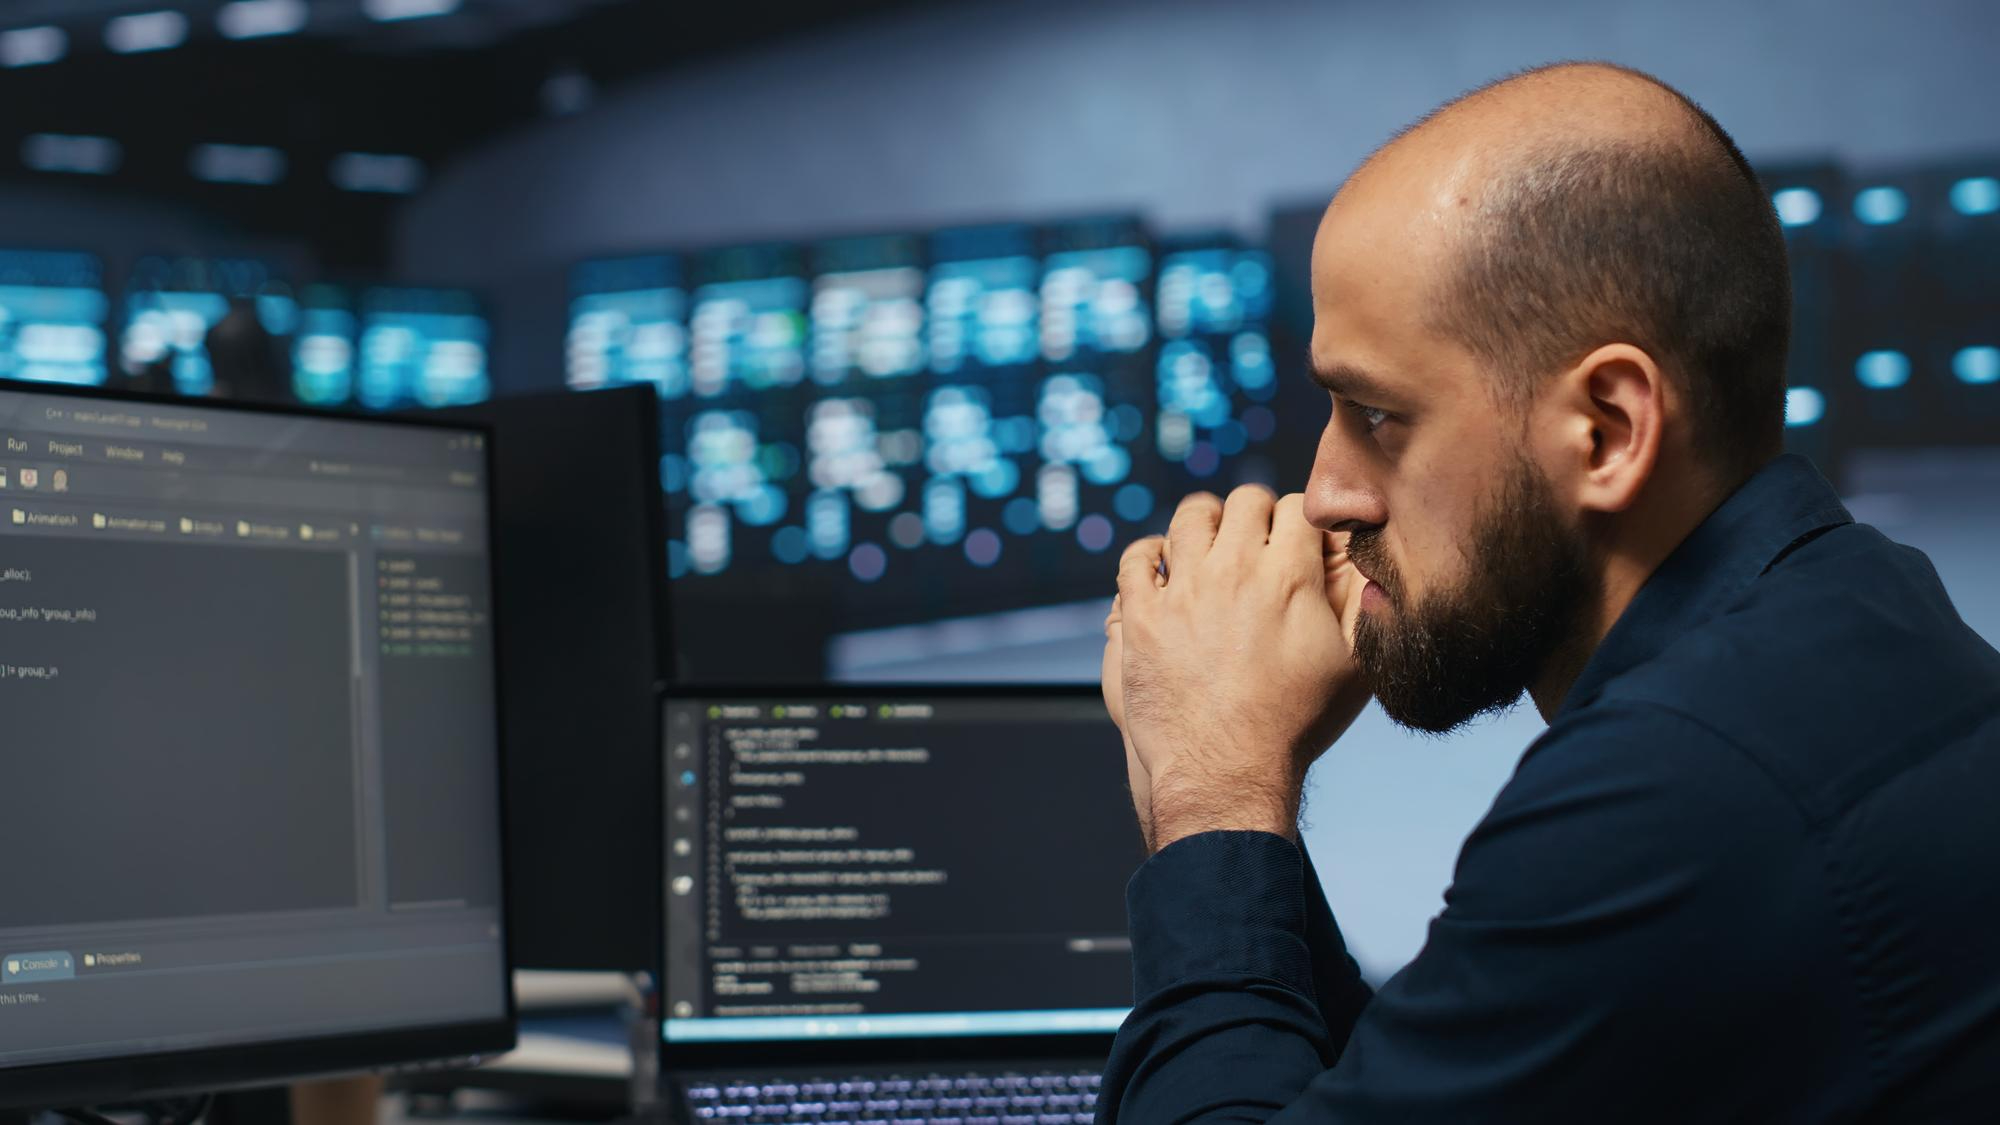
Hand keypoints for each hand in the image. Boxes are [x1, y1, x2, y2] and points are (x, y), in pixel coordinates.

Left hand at [1109, 487, 1370, 851]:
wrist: (1226, 773)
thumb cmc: (1296, 725)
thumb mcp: (1355, 667)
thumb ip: (1366, 606)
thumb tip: (1371, 562)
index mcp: (1289, 577)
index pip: (1299, 507)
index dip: (1305, 519)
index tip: (1300, 539)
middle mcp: (1232, 571)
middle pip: (1245, 500)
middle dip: (1258, 514)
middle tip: (1260, 540)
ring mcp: (1180, 591)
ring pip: (1189, 518)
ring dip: (1206, 523)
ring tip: (1213, 545)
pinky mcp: (1140, 616)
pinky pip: (1137, 558)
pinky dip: (1151, 554)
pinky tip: (1165, 570)